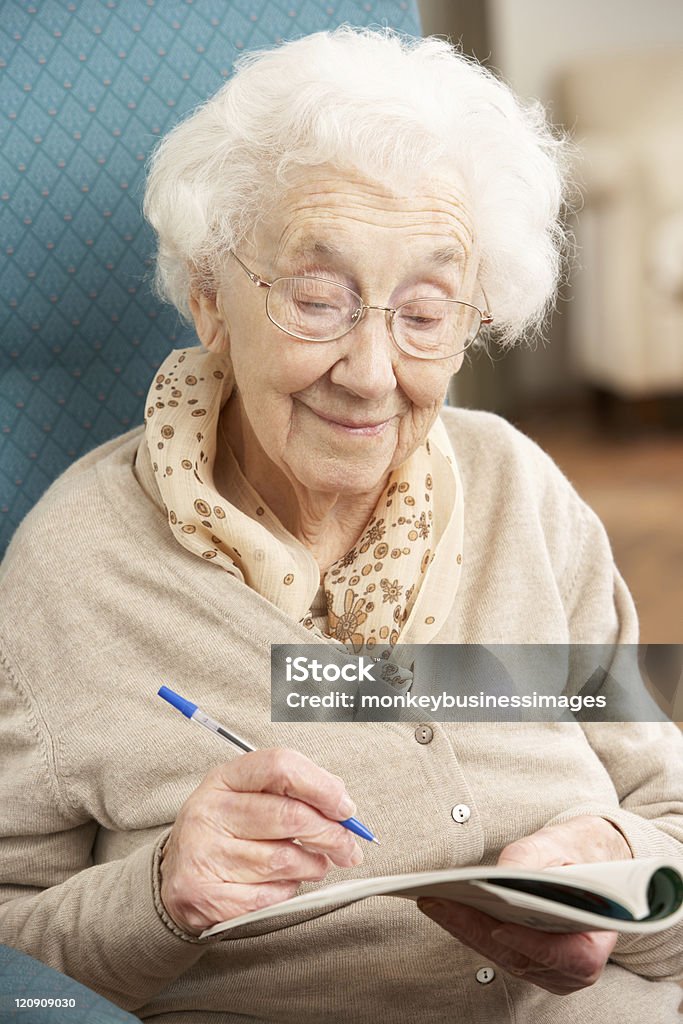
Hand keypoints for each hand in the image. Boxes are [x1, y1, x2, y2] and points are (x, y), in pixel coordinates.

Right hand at [160, 748, 362, 934]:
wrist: (176, 877)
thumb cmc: (226, 831)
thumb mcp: (250, 797)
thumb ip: (295, 790)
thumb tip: (341, 803)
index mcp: (224, 778)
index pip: (280, 766)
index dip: (321, 786)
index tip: (345, 808)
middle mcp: (209, 811)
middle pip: (289, 816)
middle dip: (331, 834)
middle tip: (348, 846)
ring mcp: (203, 853)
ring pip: (285, 860)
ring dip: (313, 865)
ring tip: (315, 864)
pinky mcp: (205, 895)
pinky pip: (269, 895)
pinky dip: (287, 891)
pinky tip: (284, 883)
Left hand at [418, 815, 631, 994]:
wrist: (583, 862)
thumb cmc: (570, 854)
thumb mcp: (553, 847)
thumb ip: (528, 863)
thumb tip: (496, 878)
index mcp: (596, 942)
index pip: (568, 957)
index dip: (534, 946)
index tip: (500, 929)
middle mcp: (572, 968)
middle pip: (521, 957)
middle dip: (476, 929)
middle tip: (441, 904)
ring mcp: (548, 972)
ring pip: (501, 957)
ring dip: (464, 929)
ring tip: (434, 902)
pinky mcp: (526, 964)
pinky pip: (495, 952)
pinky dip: (469, 929)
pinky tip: (444, 909)